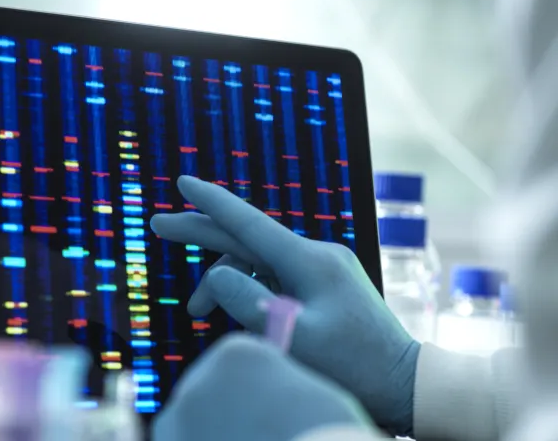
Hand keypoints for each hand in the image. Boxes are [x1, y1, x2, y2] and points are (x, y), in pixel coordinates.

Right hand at [151, 176, 420, 436]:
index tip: (183, 181)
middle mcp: (313, 254)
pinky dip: (248, 290)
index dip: (211, 201)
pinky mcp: (320, 282)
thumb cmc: (354, 364)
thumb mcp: (295, 337)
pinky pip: (272, 277)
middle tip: (159, 225)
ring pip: (255, 263)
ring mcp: (318, 267)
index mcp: (308, 261)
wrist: (403, 380)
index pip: (249, 223)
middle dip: (201, 233)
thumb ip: (248, 303)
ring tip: (196, 314)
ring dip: (223, 282)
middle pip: (245, 238)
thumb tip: (215, 276)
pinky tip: (235, 311)